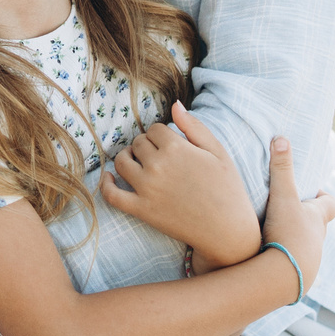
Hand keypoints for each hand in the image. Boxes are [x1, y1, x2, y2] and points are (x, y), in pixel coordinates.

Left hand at [101, 102, 260, 269]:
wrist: (227, 231)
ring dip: (128, 158)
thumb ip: (194, 126)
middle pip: (138, 143)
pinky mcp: (142, 210)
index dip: (162, 135)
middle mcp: (157, 166)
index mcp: (176, 148)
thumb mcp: (218, 152)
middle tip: (161, 158)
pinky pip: (112, 195)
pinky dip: (106, 185)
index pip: (154, 129)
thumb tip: (175, 104)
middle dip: (147, 146)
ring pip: (122, 162)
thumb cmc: (228, 189)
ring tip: (140, 163)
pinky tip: (111, 179)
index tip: (171, 145)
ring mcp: (147, 188)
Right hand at [258, 137, 334, 296]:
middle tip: (284, 210)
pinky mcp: (297, 275)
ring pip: (305, 244)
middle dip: (305, 216)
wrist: (285, 277)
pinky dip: (284, 256)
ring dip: (293, 237)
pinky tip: (267, 255)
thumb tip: (281, 138)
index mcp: (318, 218)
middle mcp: (317, 238)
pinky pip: (293, 262)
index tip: (308, 191)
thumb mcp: (282, 197)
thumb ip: (281, 169)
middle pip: (318, 224)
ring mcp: (310, 259)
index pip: (331, 204)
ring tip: (272, 233)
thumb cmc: (287, 233)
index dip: (323, 196)